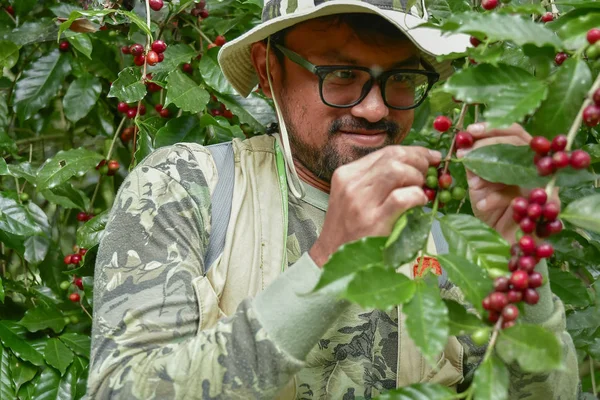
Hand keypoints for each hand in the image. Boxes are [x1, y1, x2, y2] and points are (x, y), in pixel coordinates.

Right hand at [309, 146, 441, 267]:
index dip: (414, 152)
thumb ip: (377, 180)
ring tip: (420, 191)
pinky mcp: (373, 222)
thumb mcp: (354, 196)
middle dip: (419, 162)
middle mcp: (351, 184)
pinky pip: (401, 198)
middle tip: (429, 175)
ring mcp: (361, 202)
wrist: (332, 258)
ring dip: (417, 178)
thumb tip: (415, 167)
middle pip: (394, 157)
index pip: (386, 152)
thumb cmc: (349, 229)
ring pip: (397, 171)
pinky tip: (419, 203)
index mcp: (347, 174)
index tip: (430, 157)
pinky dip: (417, 197)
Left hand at [457, 122, 553, 241]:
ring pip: (521, 164)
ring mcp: (545, 184)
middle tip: (465, 153)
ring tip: (473, 181)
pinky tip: (482, 205)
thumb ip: (474, 166)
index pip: (512, 132)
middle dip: (489, 143)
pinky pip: (521, 194)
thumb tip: (464, 146)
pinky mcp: (545, 205)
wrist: (501, 242)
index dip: (492, 128)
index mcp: (521, 158)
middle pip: (518, 142)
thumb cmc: (491, 211)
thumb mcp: (478, 186)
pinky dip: (496, 198)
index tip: (469, 131)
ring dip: (492, 170)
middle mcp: (536, 167)